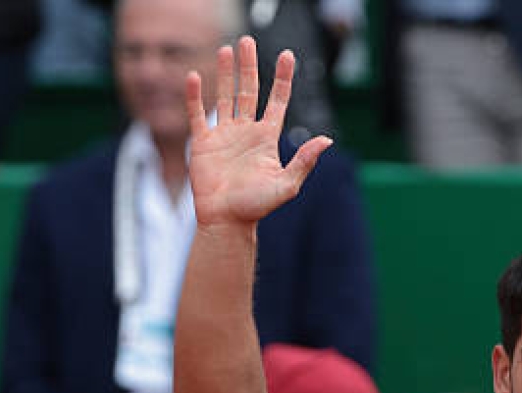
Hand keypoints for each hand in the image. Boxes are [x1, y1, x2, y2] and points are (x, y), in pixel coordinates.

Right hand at [185, 36, 331, 227]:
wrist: (227, 222)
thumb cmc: (258, 207)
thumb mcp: (287, 184)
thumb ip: (304, 161)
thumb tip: (327, 139)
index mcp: (267, 138)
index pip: (277, 101)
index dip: (282, 78)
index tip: (287, 55)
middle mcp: (246, 132)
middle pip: (248, 90)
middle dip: (249, 66)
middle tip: (247, 40)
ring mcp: (223, 135)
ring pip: (224, 96)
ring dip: (224, 73)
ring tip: (225, 49)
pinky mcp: (201, 143)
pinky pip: (197, 115)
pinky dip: (194, 97)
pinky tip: (194, 77)